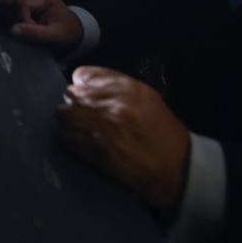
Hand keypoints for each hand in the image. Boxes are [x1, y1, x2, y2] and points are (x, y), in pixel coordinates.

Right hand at [0, 0, 82, 52]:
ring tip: (19, 23)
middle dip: (12, 15)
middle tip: (22, 28)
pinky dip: (7, 8)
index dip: (21, 20)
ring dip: (8, 12)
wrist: (71, 26)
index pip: (21, 3)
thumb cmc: (63, 31)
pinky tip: (16, 17)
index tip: (28, 32)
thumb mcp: (53, 36)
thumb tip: (12, 30)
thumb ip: (34, 34)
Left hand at [56, 67, 190, 212]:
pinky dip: (70, 140)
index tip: (83, 94)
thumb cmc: (163, 133)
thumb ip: (116, 89)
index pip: (84, 74)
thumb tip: (86, 86)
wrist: (177, 167)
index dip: (81, 85)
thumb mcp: (146, 98)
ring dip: (67, 122)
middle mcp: (113, 103)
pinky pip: (68, 139)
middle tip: (78, 113)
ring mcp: (103, 126)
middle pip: (71, 94)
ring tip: (75, 128)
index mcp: (127, 88)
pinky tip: (78, 143)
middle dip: (73, 104)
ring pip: (65, 115)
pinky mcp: (97, 150)